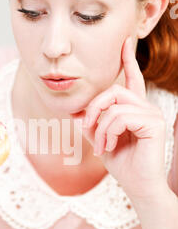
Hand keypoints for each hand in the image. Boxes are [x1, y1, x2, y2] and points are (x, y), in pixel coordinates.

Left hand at [72, 36, 167, 200]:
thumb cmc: (122, 165)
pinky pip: (121, 116)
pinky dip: (108, 132)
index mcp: (135, 109)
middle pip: (114, 90)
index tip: (125, 42)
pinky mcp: (154, 123)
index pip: (132, 79)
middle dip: (93, 109)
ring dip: (100, 127)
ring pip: (115, 105)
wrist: (138, 187)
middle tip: (86, 129)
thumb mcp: (100, 140)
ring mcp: (152, 114)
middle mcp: (146, 107)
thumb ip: (90, 124)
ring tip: (99, 146)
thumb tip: (74, 111)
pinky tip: (108, 147)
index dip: (128, 60)